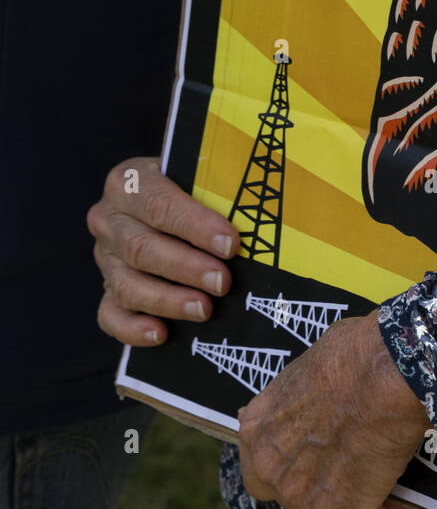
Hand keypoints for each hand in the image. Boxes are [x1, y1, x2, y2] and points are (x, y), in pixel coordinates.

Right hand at [88, 156, 239, 345]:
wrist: (167, 198)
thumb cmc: (194, 186)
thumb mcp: (201, 174)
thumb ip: (219, 186)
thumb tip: (259, 214)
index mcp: (130, 181)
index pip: (159, 204)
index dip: (196, 226)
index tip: (230, 244)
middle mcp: (109, 219)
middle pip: (142, 248)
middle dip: (187, 268)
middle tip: (223, 282)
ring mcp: (105, 257)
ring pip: (128, 285)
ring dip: (168, 300)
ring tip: (205, 309)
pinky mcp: (107, 289)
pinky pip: (111, 315)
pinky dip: (133, 328)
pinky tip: (162, 333)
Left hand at [238, 310, 428, 508]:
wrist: (386, 371)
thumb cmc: (352, 355)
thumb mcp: (305, 367)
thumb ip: (297, 398)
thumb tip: (314, 397)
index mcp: (258, 431)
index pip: (257, 469)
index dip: (285, 464)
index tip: (306, 457)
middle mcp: (274, 468)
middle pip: (292, 495)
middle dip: (318, 482)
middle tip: (346, 461)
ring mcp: (308, 495)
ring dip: (350, 496)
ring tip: (374, 470)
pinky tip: (396, 492)